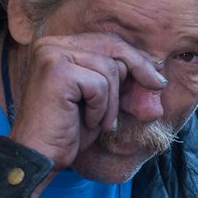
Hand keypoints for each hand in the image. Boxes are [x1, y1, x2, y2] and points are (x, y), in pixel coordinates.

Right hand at [7, 33, 164, 169]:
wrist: (39, 158)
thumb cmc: (67, 131)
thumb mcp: (98, 99)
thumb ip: (115, 77)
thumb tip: (153, 67)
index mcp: (58, 46)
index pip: (106, 40)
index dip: (135, 57)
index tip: (156, 75)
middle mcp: (50, 45)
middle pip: (111, 45)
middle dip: (138, 68)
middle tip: (158, 87)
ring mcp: (51, 56)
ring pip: (109, 68)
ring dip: (111, 101)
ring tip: (97, 121)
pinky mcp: (56, 72)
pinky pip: (99, 85)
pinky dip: (100, 108)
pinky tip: (86, 122)